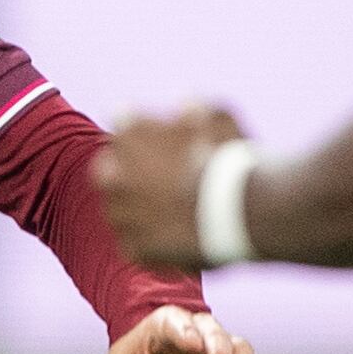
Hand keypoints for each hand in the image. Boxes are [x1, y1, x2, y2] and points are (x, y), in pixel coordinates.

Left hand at [94, 104, 247, 272]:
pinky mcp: (133, 248)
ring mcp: (119, 214)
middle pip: (108, 167)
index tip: (161, 136)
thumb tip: (186, 105)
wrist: (243, 212)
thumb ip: (196, 109)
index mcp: (129, 134)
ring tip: (171, 210)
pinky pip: (135, 242)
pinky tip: (175, 235)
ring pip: (118, 209)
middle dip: (128, 170)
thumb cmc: (232, 159)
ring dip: (137, 208)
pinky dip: (152, 240)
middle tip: (159, 176)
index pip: (124, 120)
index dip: (145, 129)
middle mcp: (112, 174)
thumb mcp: (218, 119)